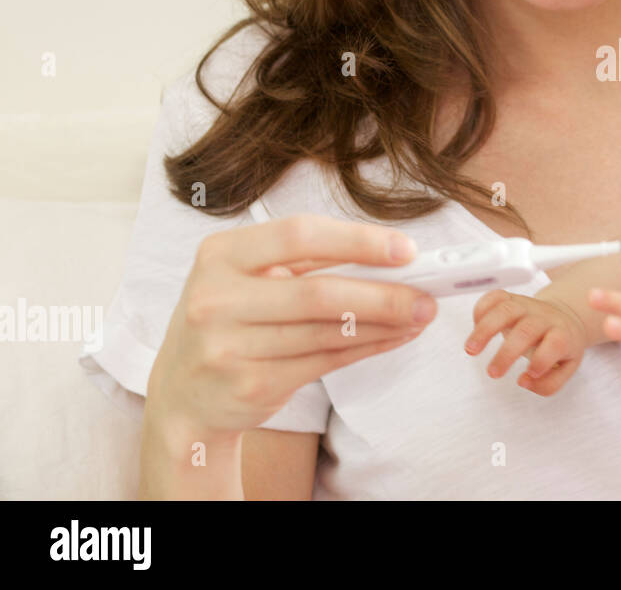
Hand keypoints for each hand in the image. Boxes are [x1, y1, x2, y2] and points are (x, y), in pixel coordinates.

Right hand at [147, 214, 437, 435]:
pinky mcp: (251, 385)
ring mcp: (230, 347)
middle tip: (428, 296)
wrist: (182, 395)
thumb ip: (308, 262)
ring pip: (328, 333)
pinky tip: (395, 337)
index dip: (357, 242)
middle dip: (383, 295)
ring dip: (385, 324)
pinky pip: (325, 362)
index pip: (299, 235)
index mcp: (220, 255)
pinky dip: (368, 348)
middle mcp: (218, 299)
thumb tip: (390, 256)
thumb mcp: (248, 277)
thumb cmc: (230, 319)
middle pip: (319, 293)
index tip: (406, 250)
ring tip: (420, 315)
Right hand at [464, 290, 588, 394]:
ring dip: (485, 329)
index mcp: (562, 334)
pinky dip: (481, 309)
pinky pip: (495, 297)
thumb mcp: (567, 368)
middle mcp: (544, 318)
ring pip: (506, 310)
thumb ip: (549, 384)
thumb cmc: (562, 347)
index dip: (542, 359)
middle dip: (506, 353)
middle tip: (492, 373)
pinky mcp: (512, 299)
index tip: (528, 374)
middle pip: (526, 330)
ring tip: (470, 350)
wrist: (564, 315)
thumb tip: (523, 381)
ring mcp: (527, 306)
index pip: (556, 343)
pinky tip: (475, 327)